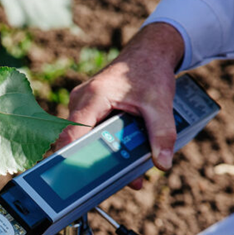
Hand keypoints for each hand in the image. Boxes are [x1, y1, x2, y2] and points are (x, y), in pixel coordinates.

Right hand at [61, 22, 184, 171]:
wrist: (149, 52)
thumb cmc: (150, 71)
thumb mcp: (160, 103)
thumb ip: (162, 134)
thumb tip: (163, 163)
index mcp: (93, 97)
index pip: (72, 134)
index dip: (70, 158)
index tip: (74, 178)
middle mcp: (81, 101)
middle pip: (77, 141)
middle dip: (94, 163)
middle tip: (113, 182)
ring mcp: (82, 105)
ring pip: (84, 139)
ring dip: (103, 155)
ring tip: (128, 172)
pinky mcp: (89, 110)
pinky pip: (91, 132)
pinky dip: (106, 144)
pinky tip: (123, 155)